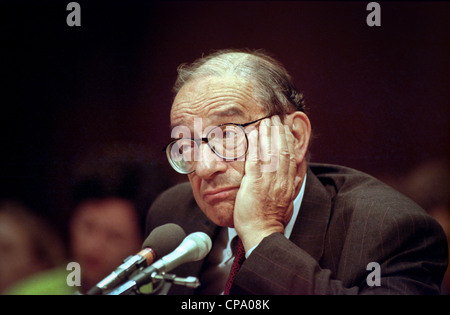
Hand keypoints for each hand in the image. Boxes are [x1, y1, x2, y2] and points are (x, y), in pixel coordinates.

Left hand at [233, 115, 298, 251]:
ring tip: (266, 120)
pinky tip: (254, 134)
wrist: (262, 233)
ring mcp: (268, 181)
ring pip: (270, 152)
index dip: (288, 140)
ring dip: (268, 134)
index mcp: (289, 184)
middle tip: (275, 118)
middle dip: (279, 132)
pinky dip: (256, 145)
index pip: (291, 157)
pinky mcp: (254, 183)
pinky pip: (256, 160)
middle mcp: (281, 180)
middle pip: (282, 150)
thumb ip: (292, 188)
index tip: (285, 128)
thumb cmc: (270, 220)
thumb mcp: (287, 202)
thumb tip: (298, 178)